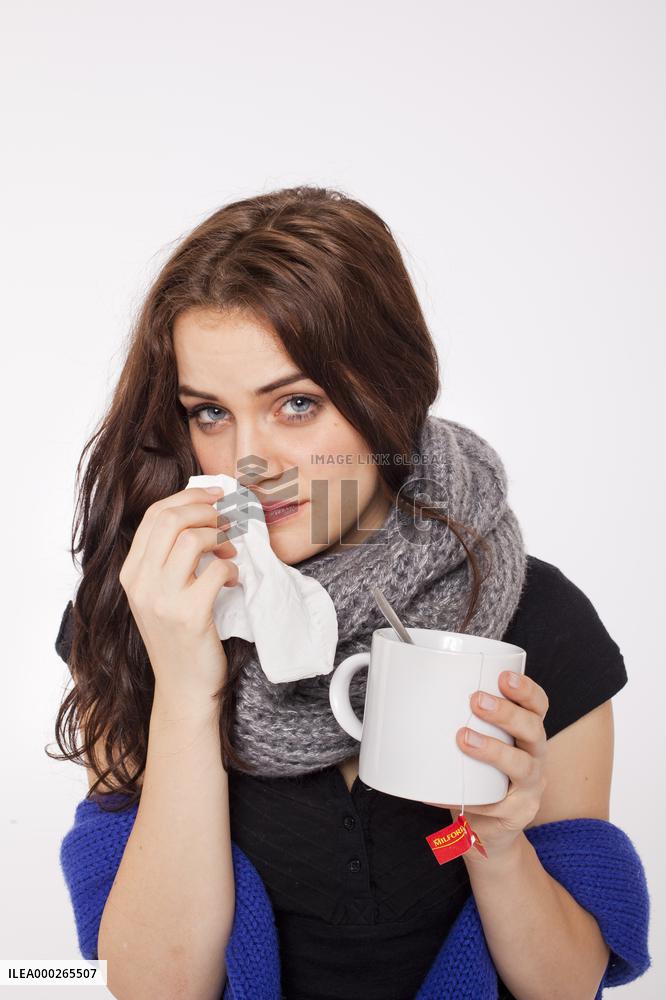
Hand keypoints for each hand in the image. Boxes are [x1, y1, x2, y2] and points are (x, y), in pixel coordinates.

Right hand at [119, 485, 239, 702]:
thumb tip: (200, 513)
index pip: (155, 515)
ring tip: (230, 552)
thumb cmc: (179, 637)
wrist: (183, 688)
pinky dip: (232, 569)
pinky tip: (233, 580)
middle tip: (227, 519)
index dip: (188, 496)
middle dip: (206, 510)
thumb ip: (168, 558)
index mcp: (131, 573)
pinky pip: (216, 570)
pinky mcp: (189, 615)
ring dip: (221, 538)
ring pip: (194, 540)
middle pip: (172, 519)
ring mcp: (162, 600)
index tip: (215, 494)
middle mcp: (140, 584)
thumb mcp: (160, 595)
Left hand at [423, 672, 548, 860]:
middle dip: (506, 713)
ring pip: (521, 766)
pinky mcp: (516, 814)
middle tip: (476, 700)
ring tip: (463, 738)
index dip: (526, 690)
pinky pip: (493, 805)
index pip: (538, 706)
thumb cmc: (479, 775)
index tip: (504, 676)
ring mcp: (530, 787)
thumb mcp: (479, 742)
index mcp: (526, 733)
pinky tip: (439, 793)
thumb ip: (459, 720)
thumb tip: (411, 694)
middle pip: (533, 730)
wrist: (489, 830)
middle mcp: (535, 756)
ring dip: (493, 750)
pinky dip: (465, 798)